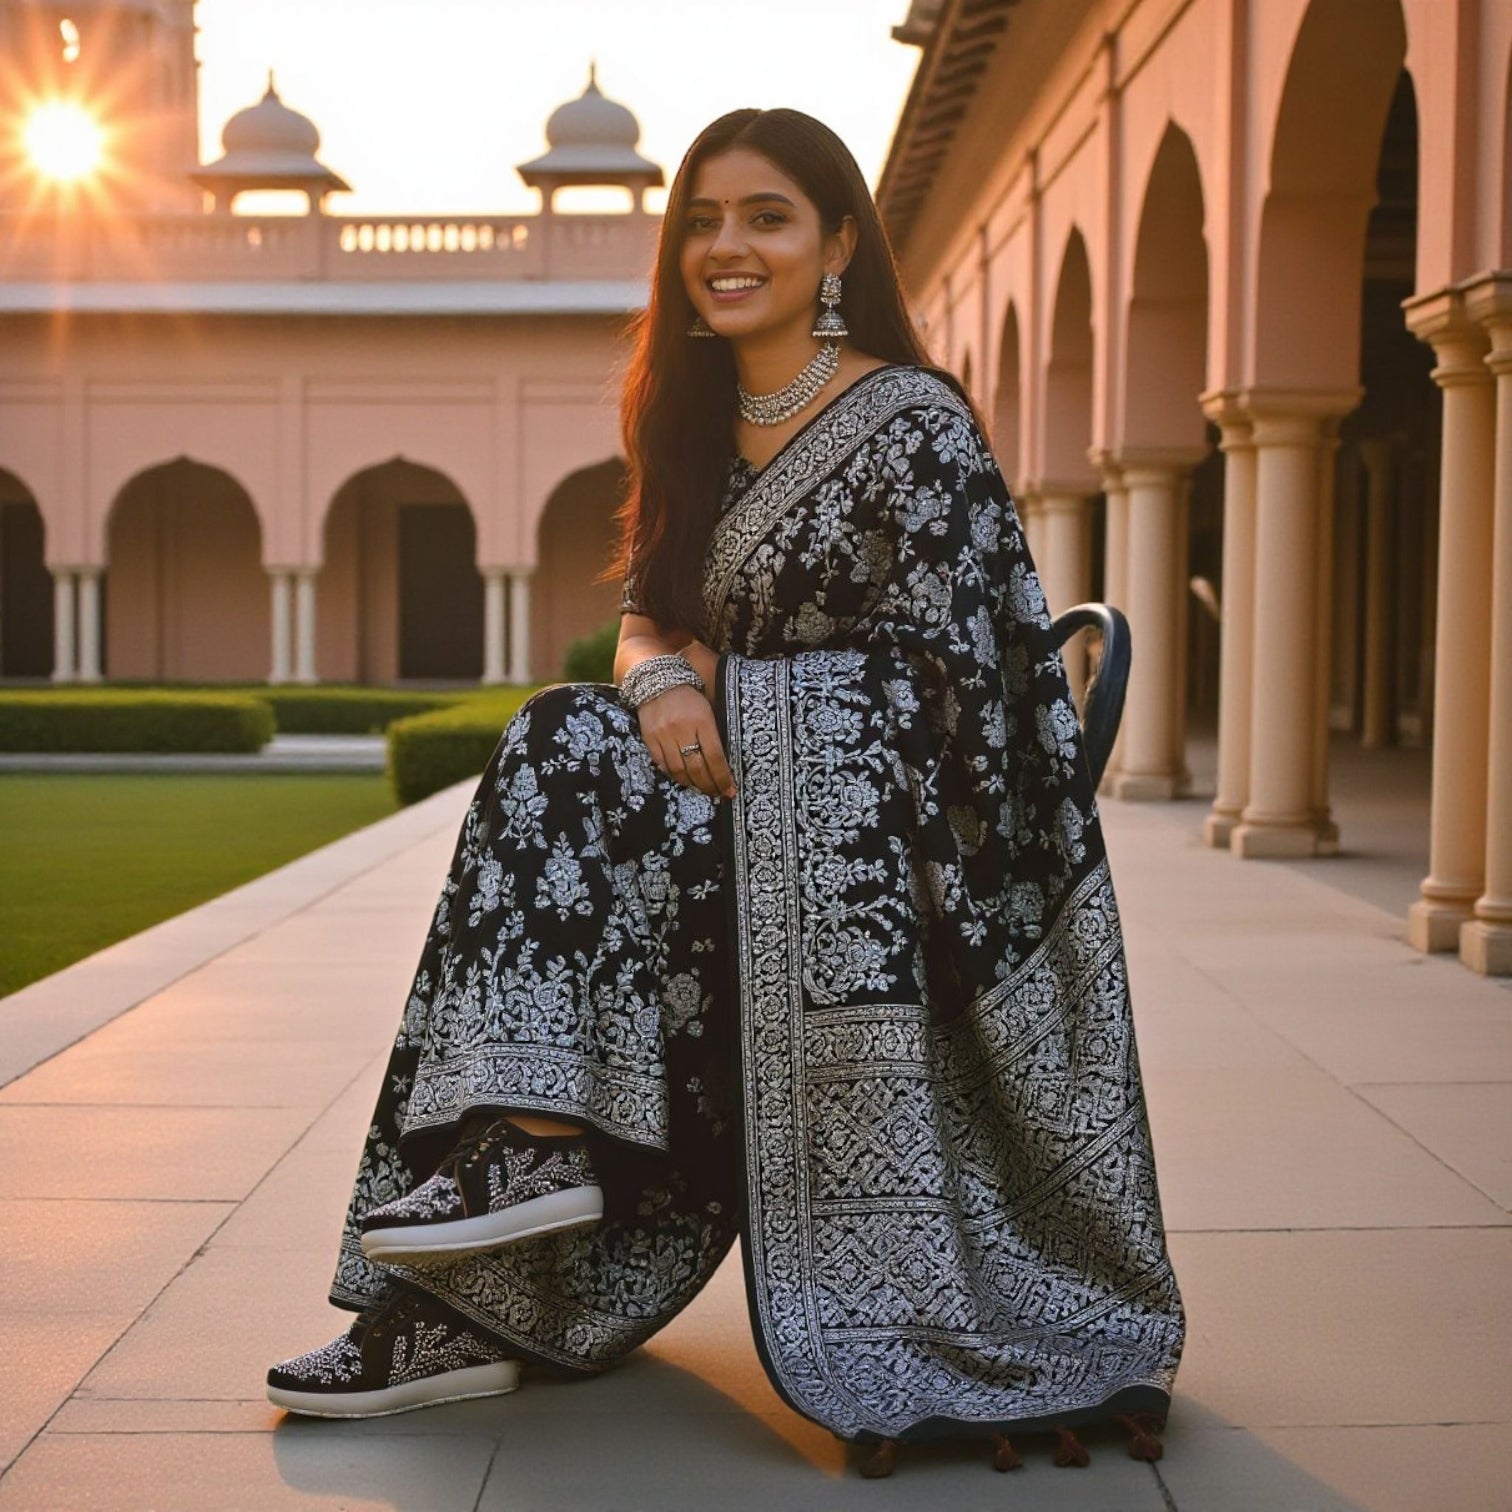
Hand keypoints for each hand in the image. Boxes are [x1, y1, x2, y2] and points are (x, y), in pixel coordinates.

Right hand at [635, 643, 735, 800]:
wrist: (656, 679)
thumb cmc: (689, 694)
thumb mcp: (708, 707)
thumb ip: (715, 731)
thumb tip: (726, 761)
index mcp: (702, 720)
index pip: (715, 756)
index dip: (724, 777)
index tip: (731, 791)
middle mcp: (682, 729)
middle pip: (698, 767)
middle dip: (710, 785)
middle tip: (718, 794)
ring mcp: (664, 735)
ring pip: (680, 770)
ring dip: (693, 785)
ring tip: (703, 789)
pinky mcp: (649, 739)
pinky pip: (663, 765)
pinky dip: (675, 776)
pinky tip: (684, 780)